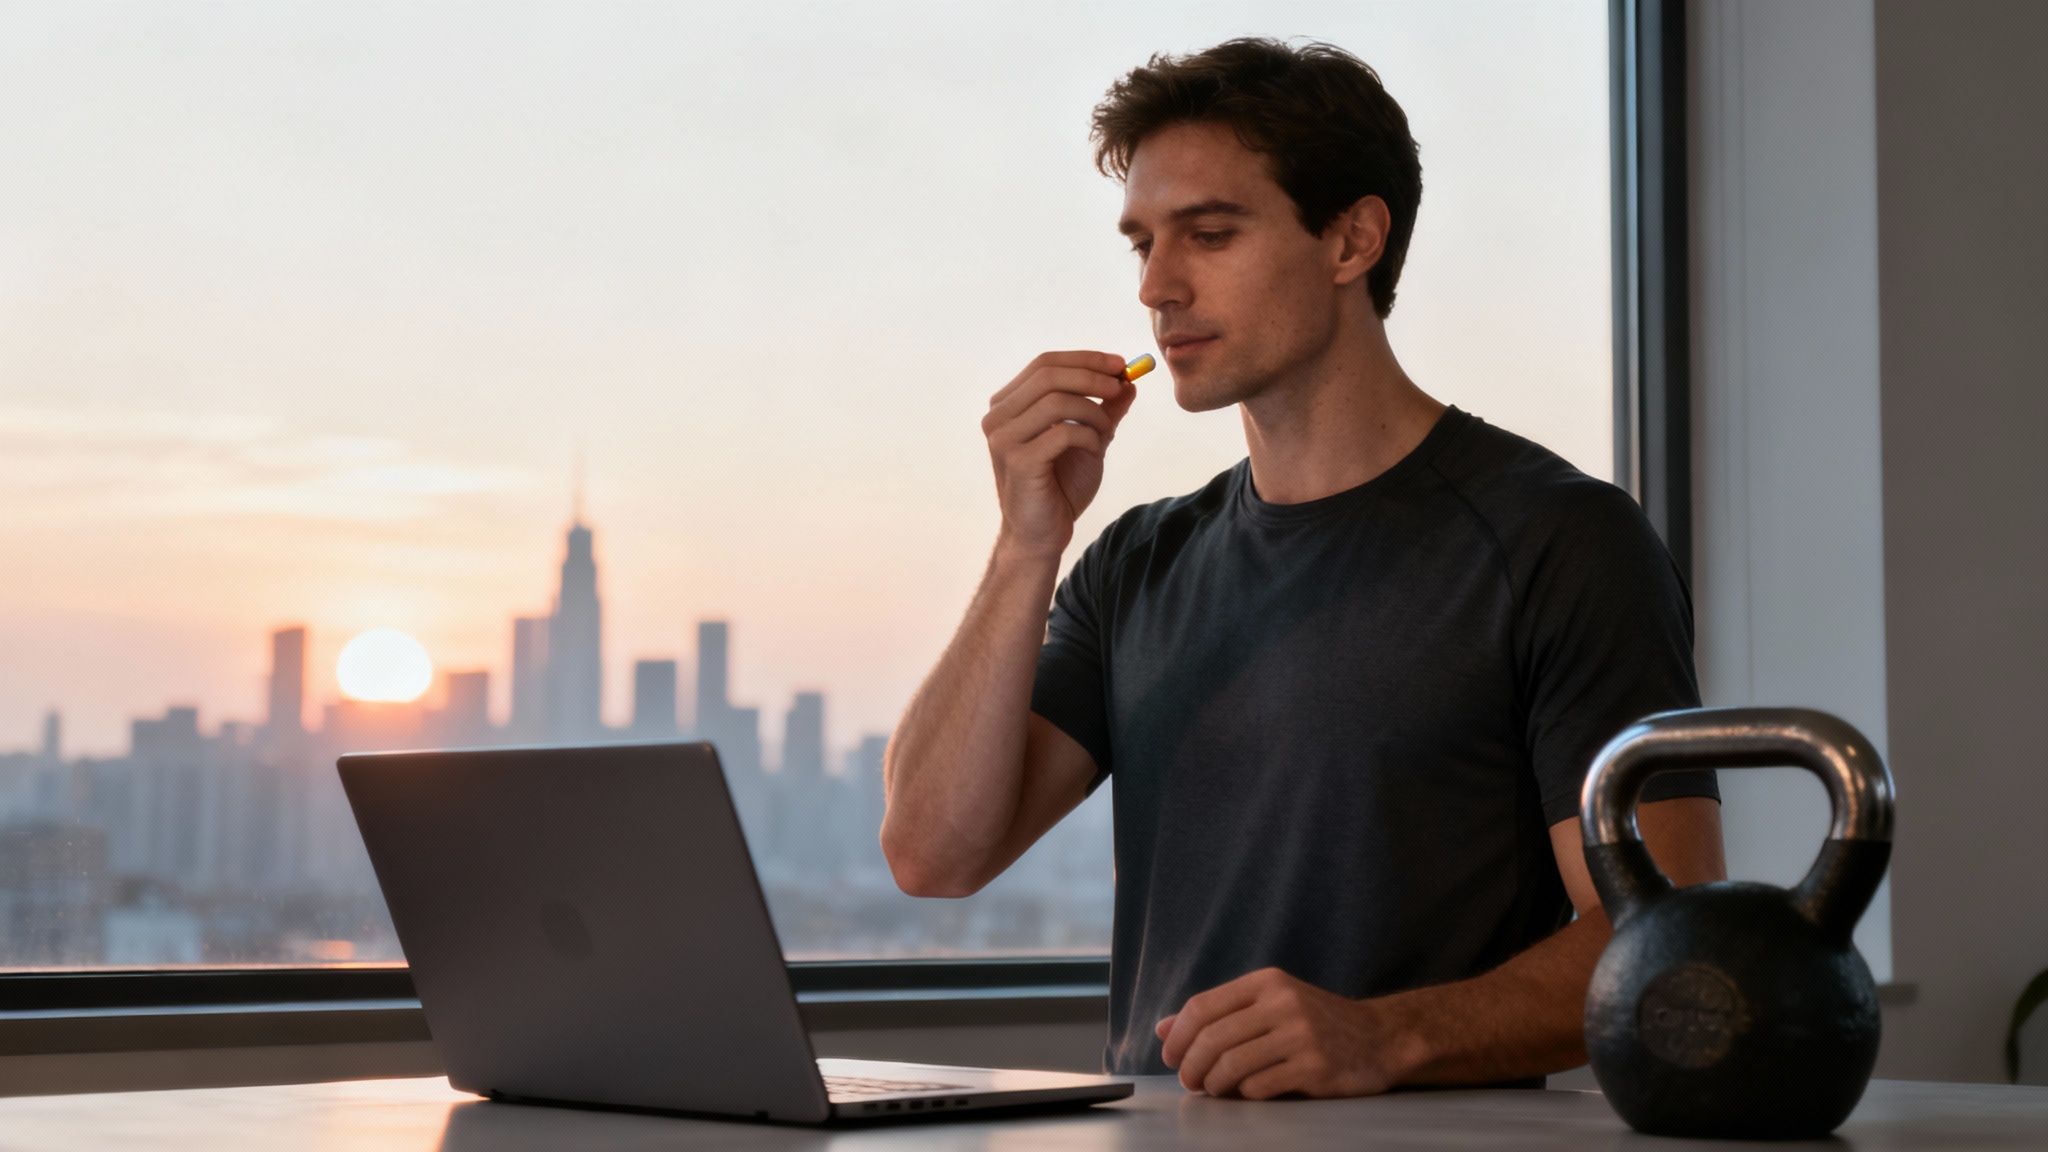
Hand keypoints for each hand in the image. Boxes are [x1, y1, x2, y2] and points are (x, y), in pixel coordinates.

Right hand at [981, 351, 1138, 559]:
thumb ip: (1104, 410)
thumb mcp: (1089, 440)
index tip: (1120, 364)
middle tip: (1121, 384)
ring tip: (1107, 429)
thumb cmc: (1059, 487)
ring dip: (1093, 410)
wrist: (1042, 534)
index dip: (1085, 359)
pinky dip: (1088, 436)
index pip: (1045, 364)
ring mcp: (1003, 439)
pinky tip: (1095, 450)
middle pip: (1048, 374)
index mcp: (1007, 405)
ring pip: (1056, 401)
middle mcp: (997, 417)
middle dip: (1091, 375)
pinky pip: (1063, 433)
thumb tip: (1128, 380)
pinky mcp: (1018, 461)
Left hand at [1156, 967, 1419, 1098]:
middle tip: (1189, 1082)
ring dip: (1214, 1084)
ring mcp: (1301, 1035)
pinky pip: (1260, 1086)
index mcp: (1267, 982)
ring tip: (1213, 1089)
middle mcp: (1283, 1003)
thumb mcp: (1269, 1005)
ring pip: (1232, 1064)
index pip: (1203, 1006)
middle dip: (1191, 1065)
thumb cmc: (1315, 1022)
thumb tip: (1162, 1028)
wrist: (1379, 1038)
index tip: (1171, 1057)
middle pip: (1213, 1038)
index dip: (1178, 1035)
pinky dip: (1245, 1095)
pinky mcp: (1315, 1068)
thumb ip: (1218, 1014)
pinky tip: (1247, 1093)